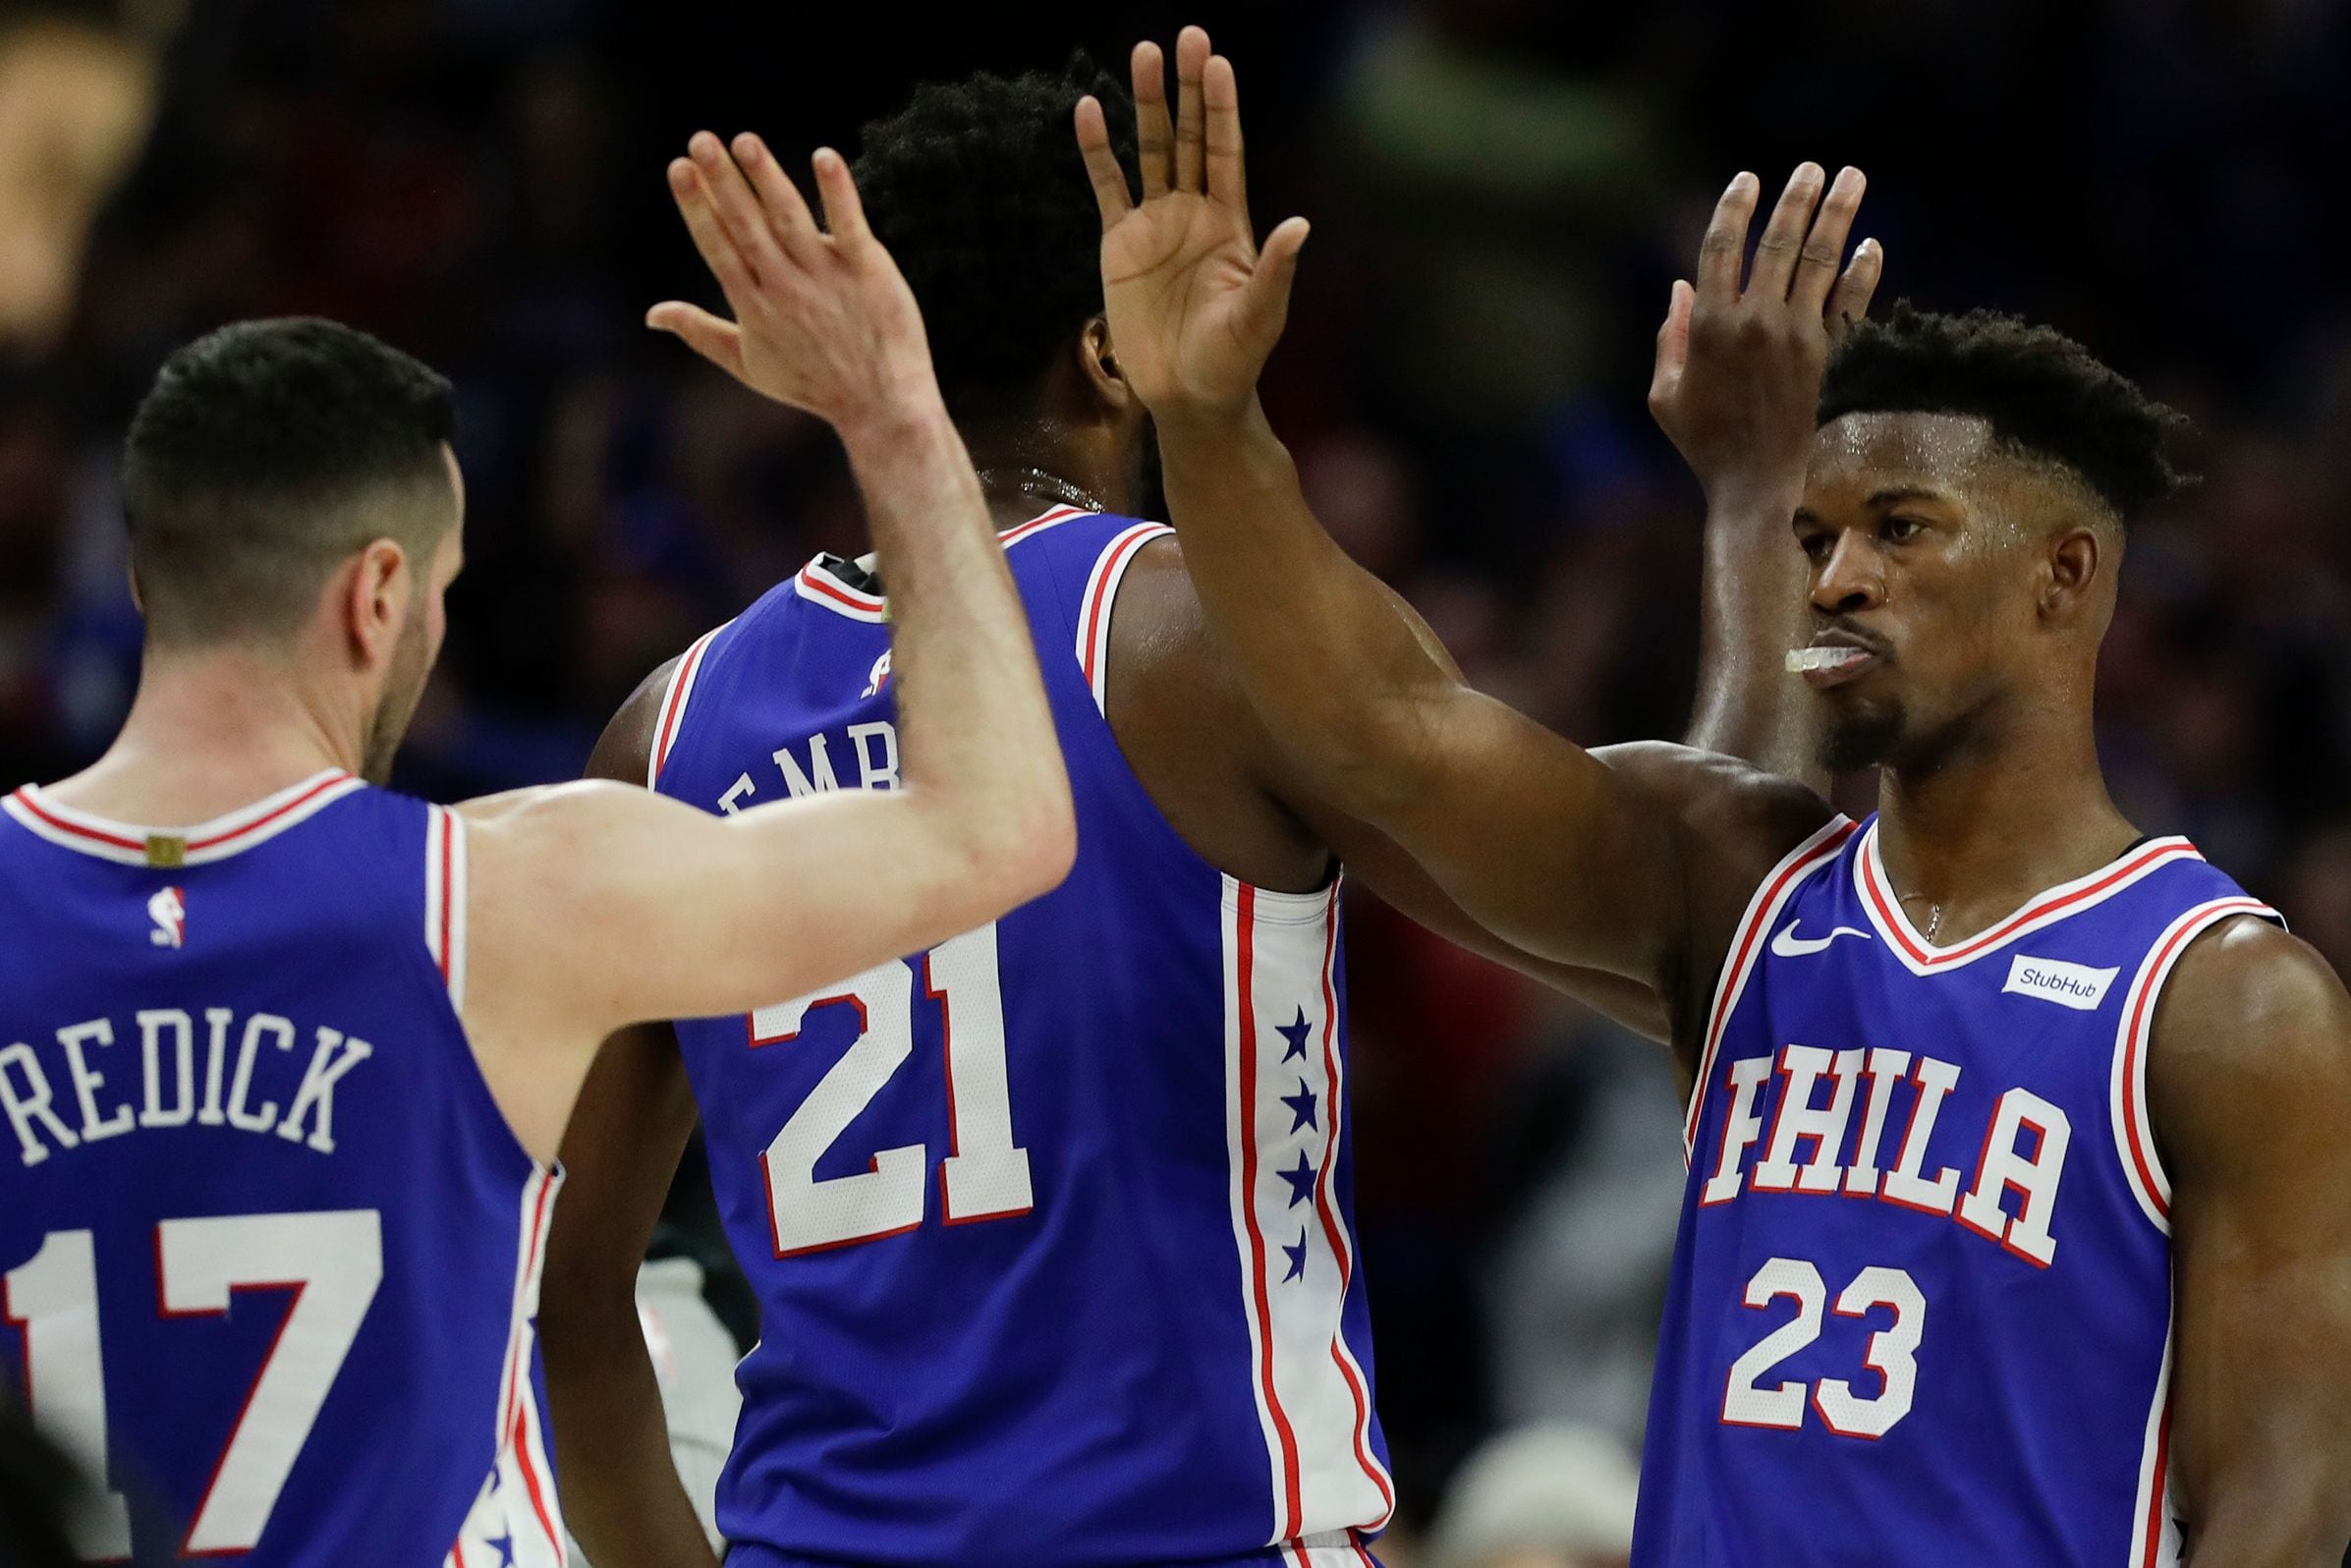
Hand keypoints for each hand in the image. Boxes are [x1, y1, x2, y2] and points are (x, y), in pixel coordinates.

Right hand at [648, 132, 940, 433]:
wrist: (881, 406)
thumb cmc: (814, 385)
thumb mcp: (749, 365)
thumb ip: (700, 332)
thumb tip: (652, 314)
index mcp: (753, 304)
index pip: (718, 245)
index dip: (697, 205)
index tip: (678, 167)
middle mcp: (784, 286)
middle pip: (746, 224)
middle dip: (721, 181)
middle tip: (700, 139)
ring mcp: (825, 277)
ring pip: (789, 219)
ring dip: (766, 178)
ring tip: (744, 141)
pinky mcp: (868, 271)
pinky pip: (850, 226)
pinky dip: (837, 193)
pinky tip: (824, 157)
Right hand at [1076, 26, 1309, 419]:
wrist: (1188, 397)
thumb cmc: (1233, 361)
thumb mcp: (1260, 317)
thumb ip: (1275, 270)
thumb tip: (1301, 226)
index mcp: (1230, 223)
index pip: (1224, 151)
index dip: (1221, 109)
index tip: (1217, 64)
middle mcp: (1193, 213)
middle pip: (1187, 138)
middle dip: (1185, 89)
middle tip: (1184, 37)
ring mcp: (1155, 225)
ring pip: (1148, 152)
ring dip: (1144, 105)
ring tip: (1142, 53)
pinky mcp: (1120, 245)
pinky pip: (1107, 187)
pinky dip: (1097, 151)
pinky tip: (1087, 111)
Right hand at [1648, 164, 1882, 499]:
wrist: (1759, 490)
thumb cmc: (1705, 447)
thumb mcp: (1665, 397)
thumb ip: (1669, 338)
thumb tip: (1680, 288)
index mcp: (1709, 327)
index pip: (1722, 247)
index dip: (1736, 207)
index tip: (1749, 180)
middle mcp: (1756, 322)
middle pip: (1779, 241)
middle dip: (1797, 197)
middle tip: (1813, 168)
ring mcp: (1800, 337)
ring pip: (1822, 258)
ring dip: (1838, 212)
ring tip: (1852, 177)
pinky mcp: (1834, 357)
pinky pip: (1853, 300)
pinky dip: (1864, 269)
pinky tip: (1871, 245)